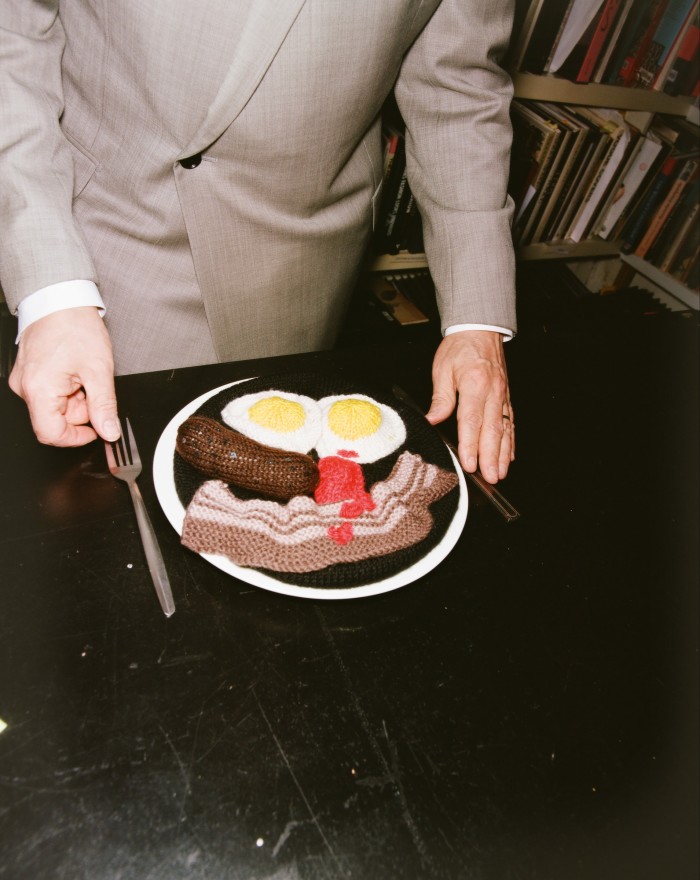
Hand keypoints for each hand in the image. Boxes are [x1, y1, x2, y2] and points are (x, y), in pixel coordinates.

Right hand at [9, 307, 119, 446]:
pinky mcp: (28, 373)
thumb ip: (104, 406)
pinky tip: (74, 370)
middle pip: (55, 419)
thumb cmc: (75, 327)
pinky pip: (49, 393)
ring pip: (54, 406)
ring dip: (75, 398)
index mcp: (39, 390)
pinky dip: (66, 388)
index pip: (51, 434)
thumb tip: (109, 431)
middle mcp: (25, 387)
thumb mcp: (98, 370)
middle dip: (80, 410)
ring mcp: (24, 380)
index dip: (77, 437)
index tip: (96, 429)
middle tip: (92, 387)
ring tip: (83, 373)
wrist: (59, 299)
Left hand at [427, 330, 513, 483]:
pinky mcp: (506, 397)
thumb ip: (440, 398)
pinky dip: (511, 441)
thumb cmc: (460, 347)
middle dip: (491, 457)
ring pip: (505, 429)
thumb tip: (432, 420)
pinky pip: (510, 422)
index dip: (471, 444)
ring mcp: (502, 395)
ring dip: (503, 454)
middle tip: (490, 478)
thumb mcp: (443, 369)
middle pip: (492, 430)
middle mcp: (493, 392)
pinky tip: (510, 456)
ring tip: (500, 473)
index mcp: (475, 384)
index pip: (472, 420)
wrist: (480, 329)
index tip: (469, 463)